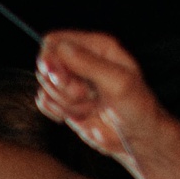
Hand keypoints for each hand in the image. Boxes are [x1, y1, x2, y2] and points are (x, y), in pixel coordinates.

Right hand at [33, 30, 165, 168]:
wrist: (136, 136)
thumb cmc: (136, 107)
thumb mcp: (117, 81)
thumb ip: (87, 63)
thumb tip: (60, 48)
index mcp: (97, 47)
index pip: (54, 42)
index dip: (51, 60)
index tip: (62, 78)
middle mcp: (82, 61)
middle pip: (45, 66)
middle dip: (61, 86)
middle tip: (85, 95)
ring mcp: (72, 81)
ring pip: (45, 87)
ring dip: (65, 102)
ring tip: (91, 106)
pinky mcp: (64, 101)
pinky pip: (43, 102)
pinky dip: (58, 112)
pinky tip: (80, 114)